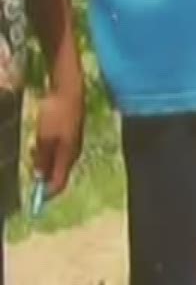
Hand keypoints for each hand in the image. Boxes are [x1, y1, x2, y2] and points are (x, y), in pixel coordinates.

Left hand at [31, 76, 82, 197]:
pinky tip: (40, 140)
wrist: (69, 90)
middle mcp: (73, 153)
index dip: (46, 194)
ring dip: (43, 162)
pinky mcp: (70, 134)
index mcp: (68, 156)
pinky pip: (57, 151)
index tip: (34, 198)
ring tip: (33, 148)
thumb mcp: (44, 138)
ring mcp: (72, 143)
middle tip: (30, 165)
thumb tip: (39, 177)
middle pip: (58, 174)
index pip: (59, 183)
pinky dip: (47, 152)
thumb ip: (42, 159)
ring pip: (57, 162)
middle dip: (42, 176)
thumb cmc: (56, 114)